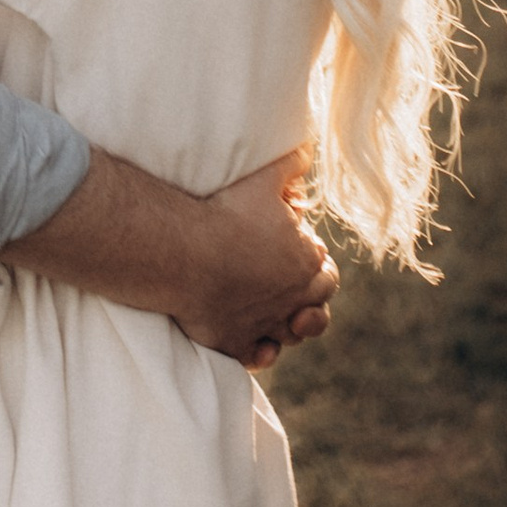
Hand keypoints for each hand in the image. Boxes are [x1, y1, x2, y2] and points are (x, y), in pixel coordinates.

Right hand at [174, 150, 336, 372]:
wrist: (183, 251)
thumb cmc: (224, 212)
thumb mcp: (264, 177)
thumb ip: (291, 163)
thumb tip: (307, 149)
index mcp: (305, 262)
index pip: (323, 265)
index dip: (312, 256)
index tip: (295, 247)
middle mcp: (293, 299)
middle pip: (317, 303)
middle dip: (311, 294)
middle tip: (292, 281)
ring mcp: (265, 324)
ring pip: (293, 334)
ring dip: (292, 326)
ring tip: (283, 315)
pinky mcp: (236, 342)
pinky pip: (257, 357)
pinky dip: (262, 352)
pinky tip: (259, 344)